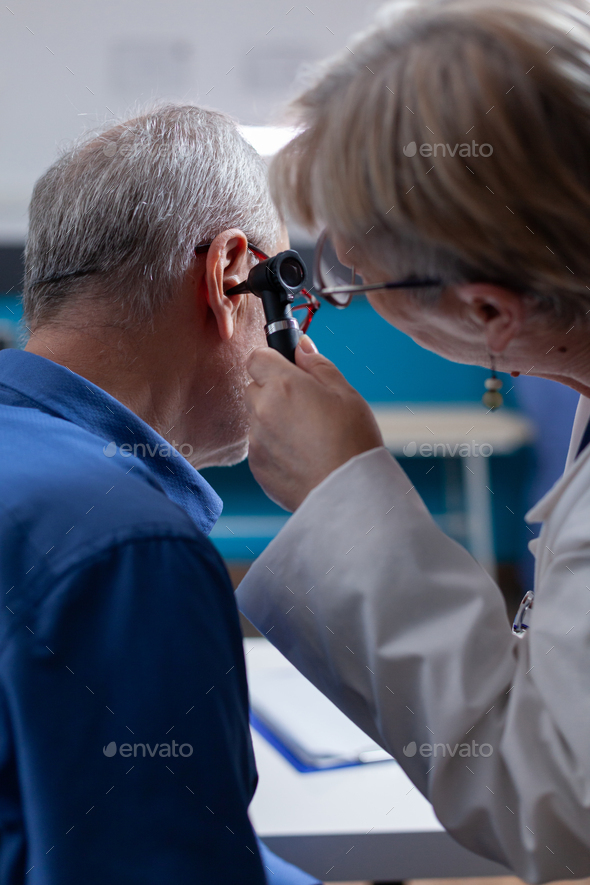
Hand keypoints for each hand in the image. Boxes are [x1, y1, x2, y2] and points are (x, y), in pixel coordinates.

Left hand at [245, 336, 383, 510]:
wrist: (348, 494)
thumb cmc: (353, 441)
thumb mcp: (345, 393)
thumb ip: (318, 365)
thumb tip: (301, 347)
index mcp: (283, 385)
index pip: (256, 357)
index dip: (272, 360)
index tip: (288, 368)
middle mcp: (262, 410)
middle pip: (253, 387)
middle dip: (272, 390)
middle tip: (304, 404)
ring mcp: (256, 441)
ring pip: (256, 418)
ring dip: (272, 419)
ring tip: (307, 435)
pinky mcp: (257, 467)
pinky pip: (259, 446)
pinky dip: (274, 446)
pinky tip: (302, 455)